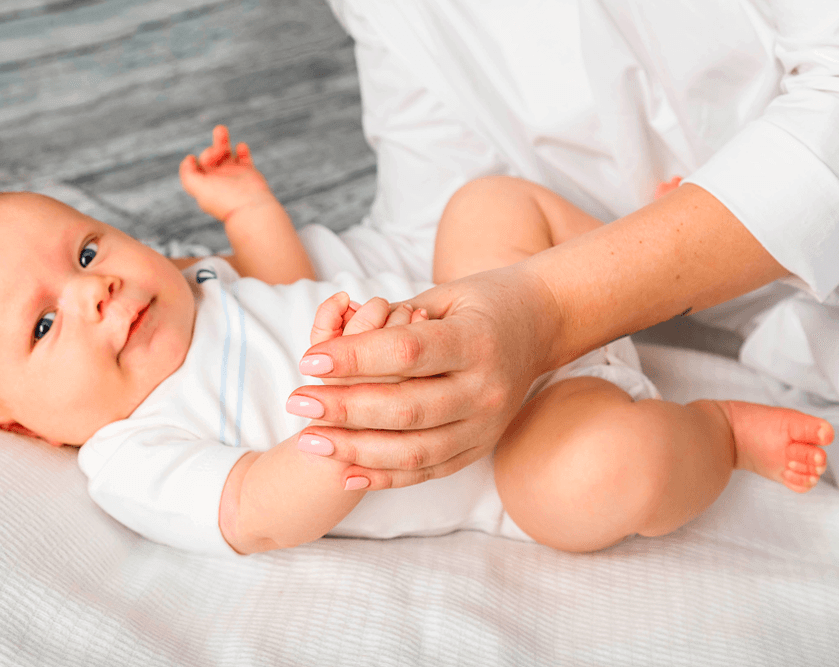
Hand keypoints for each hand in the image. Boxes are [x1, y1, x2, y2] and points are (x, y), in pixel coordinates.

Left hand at [179, 125, 277, 221]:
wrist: (250, 206)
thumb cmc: (223, 198)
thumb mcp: (197, 187)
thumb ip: (187, 173)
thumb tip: (189, 159)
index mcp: (205, 184)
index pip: (195, 169)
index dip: (191, 162)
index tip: (193, 159)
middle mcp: (219, 179)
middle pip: (210, 156)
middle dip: (211, 149)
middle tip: (217, 152)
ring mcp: (233, 174)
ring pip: (225, 152)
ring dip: (222, 140)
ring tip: (221, 129)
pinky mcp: (248, 171)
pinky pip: (243, 155)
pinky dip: (241, 149)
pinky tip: (240, 147)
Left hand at [289, 265, 560, 488]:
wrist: (542, 325)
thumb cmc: (482, 302)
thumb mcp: (445, 295)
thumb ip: (394, 318)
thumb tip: (335, 337)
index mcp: (476, 340)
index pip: (406, 352)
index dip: (354, 358)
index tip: (309, 361)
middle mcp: (486, 388)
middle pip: (406, 407)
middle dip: (344, 408)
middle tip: (296, 401)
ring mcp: (487, 425)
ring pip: (416, 450)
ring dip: (356, 450)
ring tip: (309, 440)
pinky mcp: (481, 447)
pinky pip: (429, 470)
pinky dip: (385, 477)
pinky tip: (345, 474)